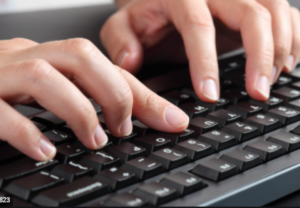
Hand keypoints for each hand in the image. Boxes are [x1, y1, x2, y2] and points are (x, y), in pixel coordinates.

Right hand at [0, 38, 188, 160]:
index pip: (105, 66)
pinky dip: (26, 131)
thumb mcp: (49, 96)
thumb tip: (128, 120)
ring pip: (43, 75)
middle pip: (79, 53)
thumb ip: (84, 102)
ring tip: (95, 139)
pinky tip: (47, 150)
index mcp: (49, 59)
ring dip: (78, 110)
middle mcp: (25, 58)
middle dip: (111, 91)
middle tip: (123, 126)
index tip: (171, 119)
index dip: (141, 93)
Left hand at [101, 0, 299, 100]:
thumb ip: (121, 40)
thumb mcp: (122, 25)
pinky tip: (287, 62)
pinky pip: (285, 13)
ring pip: (275, 10)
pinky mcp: (252, 3)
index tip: (209, 95)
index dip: (206, 63)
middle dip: (260, 56)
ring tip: (270, 81)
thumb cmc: (145, 14)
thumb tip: (132, 61)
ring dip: (280, 48)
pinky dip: (293, 37)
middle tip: (258, 93)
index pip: (199, 27)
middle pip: (252, 13)